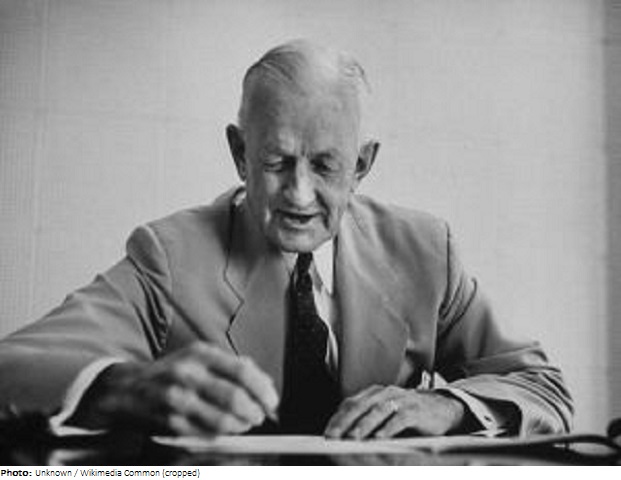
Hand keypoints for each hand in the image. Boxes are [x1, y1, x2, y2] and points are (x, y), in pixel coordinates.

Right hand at [74, 342, 278, 436]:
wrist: (128, 389)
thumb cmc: (171, 372)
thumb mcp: (200, 357)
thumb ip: (234, 365)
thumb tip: (266, 383)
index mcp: (200, 354)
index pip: (242, 370)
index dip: (263, 389)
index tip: (272, 400)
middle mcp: (188, 373)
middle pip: (235, 397)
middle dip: (255, 411)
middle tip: (260, 415)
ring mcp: (177, 399)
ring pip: (223, 420)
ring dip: (241, 425)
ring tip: (245, 423)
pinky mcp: (170, 422)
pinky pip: (207, 434)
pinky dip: (222, 434)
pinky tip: (223, 429)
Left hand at [324, 385, 464, 439]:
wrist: (442, 408)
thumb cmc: (409, 414)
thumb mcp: (386, 413)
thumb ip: (367, 420)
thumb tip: (344, 436)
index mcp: (375, 393)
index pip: (351, 403)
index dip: (337, 418)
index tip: (326, 433)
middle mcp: (386, 393)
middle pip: (361, 406)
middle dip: (345, 422)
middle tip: (334, 436)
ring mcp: (401, 399)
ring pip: (378, 411)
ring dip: (364, 425)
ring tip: (353, 437)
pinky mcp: (415, 410)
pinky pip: (399, 419)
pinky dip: (388, 428)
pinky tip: (379, 438)